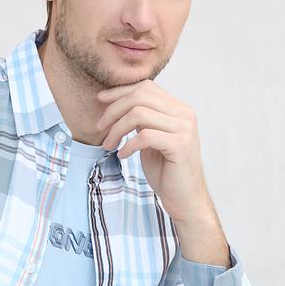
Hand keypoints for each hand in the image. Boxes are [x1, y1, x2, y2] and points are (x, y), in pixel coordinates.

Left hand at [96, 80, 211, 222]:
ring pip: (139, 114)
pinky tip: (122, 155)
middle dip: (113, 110)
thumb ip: (141, 121)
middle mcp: (184, 114)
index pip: (146, 87)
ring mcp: (184, 128)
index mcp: (178, 109)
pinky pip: (145, 136)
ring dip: (117, 129)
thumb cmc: (165, 171)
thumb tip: (117, 104)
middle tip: (99, 128)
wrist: (185, 198)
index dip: (120, 91)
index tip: (100, 100)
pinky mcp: (180, 145)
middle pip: (140, 96)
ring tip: (108, 145)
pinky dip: (128, 145)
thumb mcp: (150, 139)